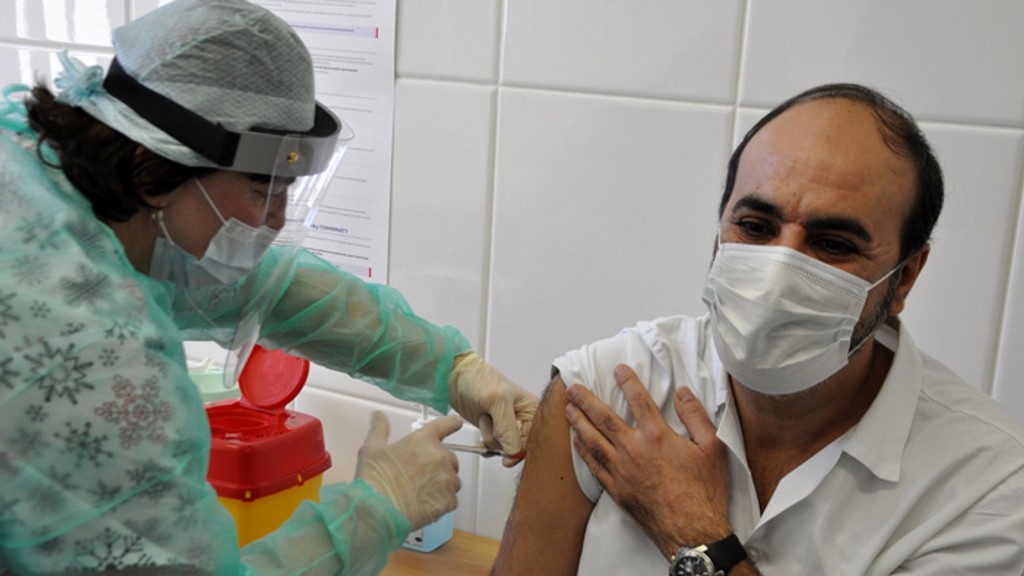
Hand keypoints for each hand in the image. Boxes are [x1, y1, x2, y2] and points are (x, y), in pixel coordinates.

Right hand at [355, 411, 462, 529]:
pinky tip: (423, 505)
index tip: (456, 422)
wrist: (377, 512)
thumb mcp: (371, 449)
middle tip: (419, 476)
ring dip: (441, 485)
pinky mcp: (448, 501)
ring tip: (420, 493)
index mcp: (423, 440)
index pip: (445, 424)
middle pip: (450, 458)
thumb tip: (378, 415)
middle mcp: (439, 456)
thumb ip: (379, 429)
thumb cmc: (374, 479)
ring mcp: (446, 479)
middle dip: (438, 465)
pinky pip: (451, 500)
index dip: (452, 423)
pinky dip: (441, 503)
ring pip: (452, 480)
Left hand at [448, 352, 537, 466]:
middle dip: (502, 439)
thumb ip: (507, 427)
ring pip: (504, 448)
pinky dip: (484, 446)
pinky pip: (493, 449)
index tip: (507, 452)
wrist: (455, 377)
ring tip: (485, 417)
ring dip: (490, 437)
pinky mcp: (493, 431)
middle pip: (519, 446)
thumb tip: (514, 451)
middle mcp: (521, 419)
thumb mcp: (497, 401)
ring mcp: (506, 426)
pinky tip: (479, 437)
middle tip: (493, 423)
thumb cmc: (479, 379)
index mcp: (531, 409)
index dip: (520, 447)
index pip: (533, 438)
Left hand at [565, 364, 731, 558]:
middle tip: (572, 388)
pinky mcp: (617, 490)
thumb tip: (683, 393)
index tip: (618, 369)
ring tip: (568, 409)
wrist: (693, 533)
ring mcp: (622, 471)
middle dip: (586, 400)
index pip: (639, 400)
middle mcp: (634, 450)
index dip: (628, 381)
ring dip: (578, 422)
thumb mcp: (713, 449)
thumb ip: (696, 417)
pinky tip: (577, 442)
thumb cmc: (705, 492)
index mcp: (657, 437)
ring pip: (593, 440)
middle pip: (604, 418)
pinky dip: (583, 451)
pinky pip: (594, 466)